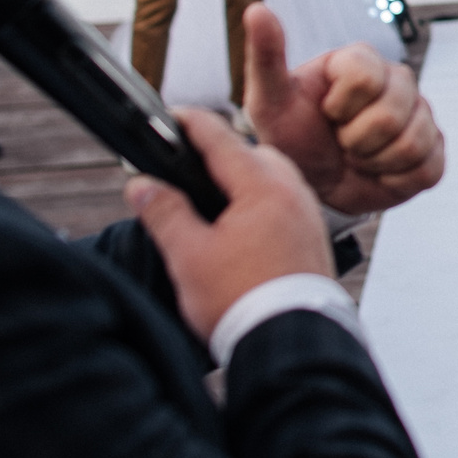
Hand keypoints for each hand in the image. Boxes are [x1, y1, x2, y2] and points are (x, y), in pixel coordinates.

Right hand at [127, 109, 333, 342]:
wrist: (292, 341)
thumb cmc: (242, 301)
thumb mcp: (189, 256)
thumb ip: (164, 213)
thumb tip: (142, 185)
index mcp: (262, 187)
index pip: (221, 138)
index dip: (192, 124)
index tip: (173, 116)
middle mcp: (293, 192)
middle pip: (252, 154)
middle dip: (221, 153)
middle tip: (189, 164)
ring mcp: (308, 214)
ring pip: (273, 178)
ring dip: (244, 179)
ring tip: (213, 197)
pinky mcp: (315, 238)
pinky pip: (286, 203)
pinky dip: (262, 202)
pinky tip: (244, 226)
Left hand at [244, 4, 443, 214]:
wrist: (315, 181)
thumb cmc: (292, 135)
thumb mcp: (269, 100)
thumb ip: (265, 55)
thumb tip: (257, 9)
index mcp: (362, 60)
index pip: (366, 78)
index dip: (341, 107)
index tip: (325, 112)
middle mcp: (398, 80)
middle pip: (391, 115)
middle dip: (356, 141)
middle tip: (341, 141)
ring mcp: (421, 114)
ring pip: (412, 143)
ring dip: (375, 163)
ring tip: (359, 156)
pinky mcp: (435, 149)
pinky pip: (428, 168)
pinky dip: (396, 180)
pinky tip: (379, 171)